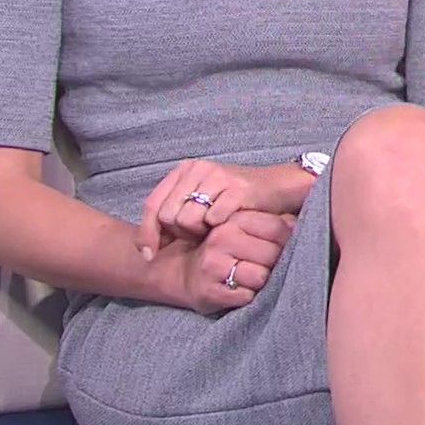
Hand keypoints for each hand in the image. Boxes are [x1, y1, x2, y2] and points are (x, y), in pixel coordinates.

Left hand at [136, 159, 310, 258]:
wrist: (277, 188)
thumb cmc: (235, 200)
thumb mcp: (200, 203)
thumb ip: (174, 216)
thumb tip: (148, 247)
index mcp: (185, 170)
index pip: (152, 205)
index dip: (146, 233)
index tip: (148, 255)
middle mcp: (198, 169)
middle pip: (168, 215)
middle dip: (179, 234)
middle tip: (197, 236)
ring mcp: (218, 177)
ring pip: (187, 219)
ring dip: (199, 232)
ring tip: (213, 230)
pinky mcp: (237, 188)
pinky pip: (213, 219)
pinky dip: (218, 228)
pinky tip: (228, 225)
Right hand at [160, 209, 295, 314]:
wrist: (186, 274)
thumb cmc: (226, 251)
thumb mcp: (246, 230)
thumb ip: (275, 224)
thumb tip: (302, 224)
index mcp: (235, 219)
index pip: (278, 228)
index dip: (287, 241)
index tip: (281, 248)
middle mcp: (222, 238)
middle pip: (272, 253)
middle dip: (274, 263)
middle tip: (263, 266)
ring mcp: (213, 264)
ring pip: (261, 276)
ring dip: (261, 281)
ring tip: (250, 278)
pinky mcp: (209, 290)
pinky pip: (246, 296)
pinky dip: (248, 296)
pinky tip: (239, 290)